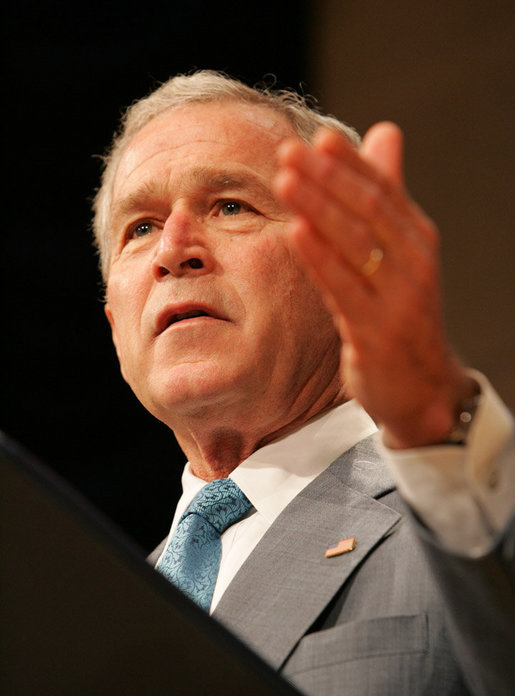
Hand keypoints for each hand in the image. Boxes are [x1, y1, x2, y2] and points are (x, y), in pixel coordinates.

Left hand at [273, 122, 476, 447]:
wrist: (421, 385)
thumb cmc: (400, 313)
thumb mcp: (400, 253)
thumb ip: (387, 195)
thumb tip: (384, 131)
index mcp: (416, 239)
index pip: (383, 190)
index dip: (350, 163)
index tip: (318, 138)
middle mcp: (414, 262)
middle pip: (369, 210)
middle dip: (327, 178)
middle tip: (289, 153)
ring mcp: (398, 298)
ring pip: (356, 244)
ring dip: (318, 209)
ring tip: (285, 181)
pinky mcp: (377, 332)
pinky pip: (344, 288)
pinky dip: (321, 258)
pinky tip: (297, 233)